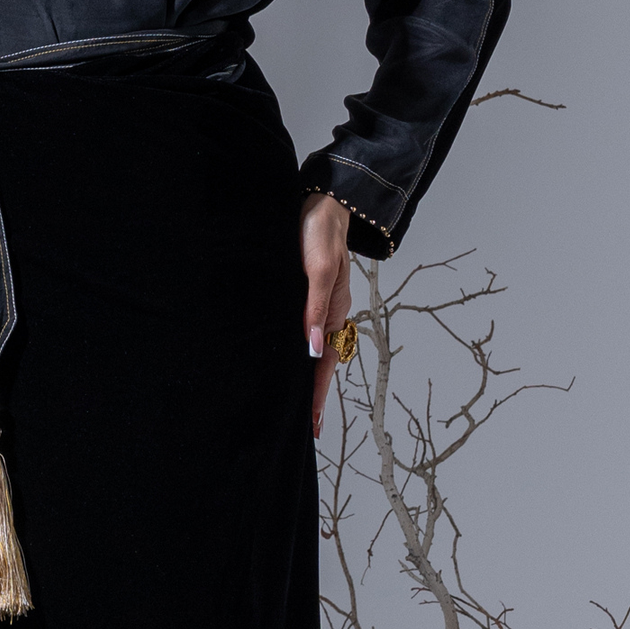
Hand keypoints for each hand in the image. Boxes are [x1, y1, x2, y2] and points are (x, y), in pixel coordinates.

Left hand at [300, 190, 352, 438]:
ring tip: (302, 402)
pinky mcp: (311, 294)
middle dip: (316, 395)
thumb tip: (312, 350)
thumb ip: (315, 309)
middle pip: (323, 363)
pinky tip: (294, 358)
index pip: (324, 363)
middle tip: (310, 427)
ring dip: (310, 376)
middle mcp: (331, 313)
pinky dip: (303, 352)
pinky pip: (308, 331)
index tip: (313, 424)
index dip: (318, 395)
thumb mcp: (319, 271)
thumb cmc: (319, 233)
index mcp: (335, 312)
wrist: (323, 202)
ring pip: (316, 349)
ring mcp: (322, 305)